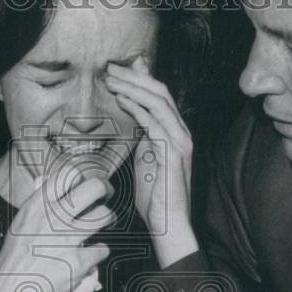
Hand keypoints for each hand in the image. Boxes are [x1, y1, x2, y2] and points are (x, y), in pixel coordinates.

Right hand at [0, 161, 113, 291]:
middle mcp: (52, 218)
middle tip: (106, 197)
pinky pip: (103, 249)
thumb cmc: (13, 261)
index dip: (83, 176)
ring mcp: (67, 240)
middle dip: (105, 189)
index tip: (87, 183)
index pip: (68, 173)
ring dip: (108, 219)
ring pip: (105, 215)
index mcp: (36, 206)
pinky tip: (89, 256)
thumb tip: (54, 185)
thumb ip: (39, 206)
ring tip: (104, 223)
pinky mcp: (78, 262)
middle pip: (94, 187)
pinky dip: (99, 253)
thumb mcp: (20, 225)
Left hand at [105, 57, 197, 266]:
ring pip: (159, 102)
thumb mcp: (145, 158)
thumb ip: (143, 135)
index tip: (116, 70)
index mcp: (175, 131)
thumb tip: (133, 114)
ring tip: (112, 79)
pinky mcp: (174, 154)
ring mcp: (180, 141)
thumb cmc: (155, 195)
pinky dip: (138, 109)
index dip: (139, 78)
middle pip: (160, 92)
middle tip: (109, 68)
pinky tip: (122, 100)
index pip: (160, 95)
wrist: (169, 223)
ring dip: (133, 87)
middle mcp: (182, 132)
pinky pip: (155, 124)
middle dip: (134, 76)